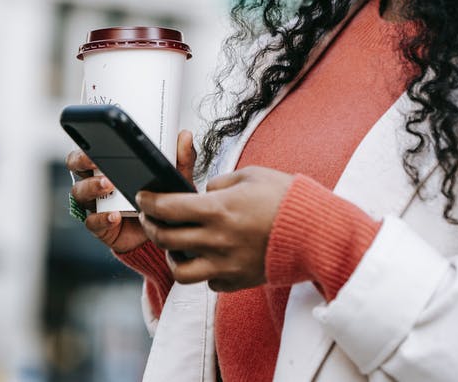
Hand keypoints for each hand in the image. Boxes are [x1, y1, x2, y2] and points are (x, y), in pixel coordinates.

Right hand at [66, 129, 196, 253]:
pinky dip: (102, 219)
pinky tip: (115, 215)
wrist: (161, 231)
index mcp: (108, 164)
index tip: (95, 139)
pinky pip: (92, 222)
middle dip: (82, 161)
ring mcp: (96, 205)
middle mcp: (96, 182)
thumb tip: (185, 136)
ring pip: (80, 193)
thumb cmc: (161, 196)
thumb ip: (181, 157)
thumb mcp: (174, 176)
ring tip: (109, 184)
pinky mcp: (101, 227)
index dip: (85, 144)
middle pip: (76, 167)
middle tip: (97, 160)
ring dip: (92, 187)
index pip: (86, 149)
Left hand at [136, 166, 292, 291]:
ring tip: (175, 244)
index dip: (149, 201)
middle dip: (151, 225)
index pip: (168, 207)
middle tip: (151, 217)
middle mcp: (217, 240)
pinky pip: (208, 282)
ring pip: (180, 270)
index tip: (142, 197)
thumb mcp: (250, 175)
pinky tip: (208, 257)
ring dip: (172, 255)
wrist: (315, 231)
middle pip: (166, 239)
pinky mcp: (237, 281)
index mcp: (218, 210)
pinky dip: (202, 271)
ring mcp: (226, 265)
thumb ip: (221, 184)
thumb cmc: (285, 198)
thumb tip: (205, 192)